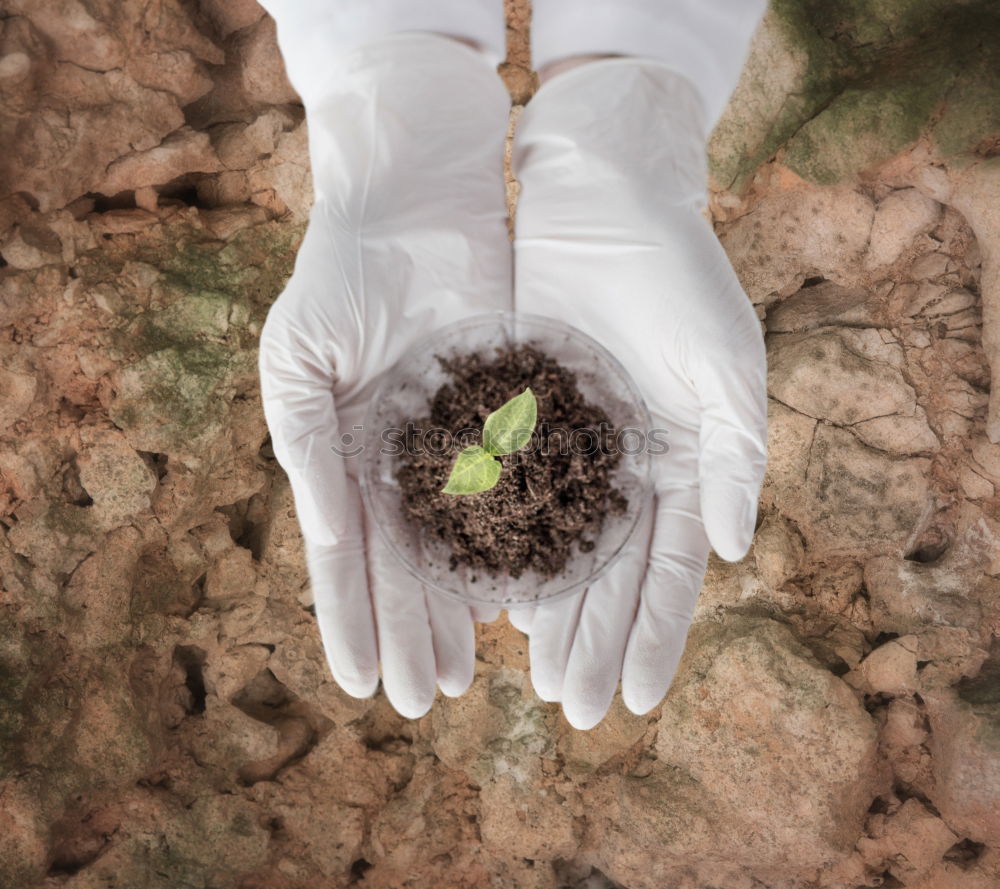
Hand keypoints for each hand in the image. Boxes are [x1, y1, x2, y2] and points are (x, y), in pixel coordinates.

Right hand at [258, 32, 511, 717]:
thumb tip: (325, 535)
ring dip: (463, 604)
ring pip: (462, 542)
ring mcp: (456, 443)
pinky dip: (519, 542)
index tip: (358, 685)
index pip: (346, 556)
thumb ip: (306, 449)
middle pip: (406, 562)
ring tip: (471, 667)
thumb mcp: (300, 362)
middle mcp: (400, 461)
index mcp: (343, 455)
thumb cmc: (344, 273)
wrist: (418, 200)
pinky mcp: (513, 414)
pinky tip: (526, 591)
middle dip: (411, 629)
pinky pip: (519, 490)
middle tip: (423, 698)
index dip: (352, 619)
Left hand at [509, 58, 767, 728]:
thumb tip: (733, 550)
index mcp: (682, 461)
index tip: (636, 701)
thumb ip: (734, 455)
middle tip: (573, 709)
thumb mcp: (725, 360)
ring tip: (532, 673)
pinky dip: (498, 543)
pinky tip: (485, 591)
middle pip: (609, 571)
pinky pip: (504, 493)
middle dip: (595, 639)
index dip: (657, 636)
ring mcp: (569, 445)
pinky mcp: (514, 413)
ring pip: (555, 543)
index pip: (672, 569)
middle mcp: (625, 465)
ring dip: (548, 609)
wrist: (604, 195)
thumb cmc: (678, 272)